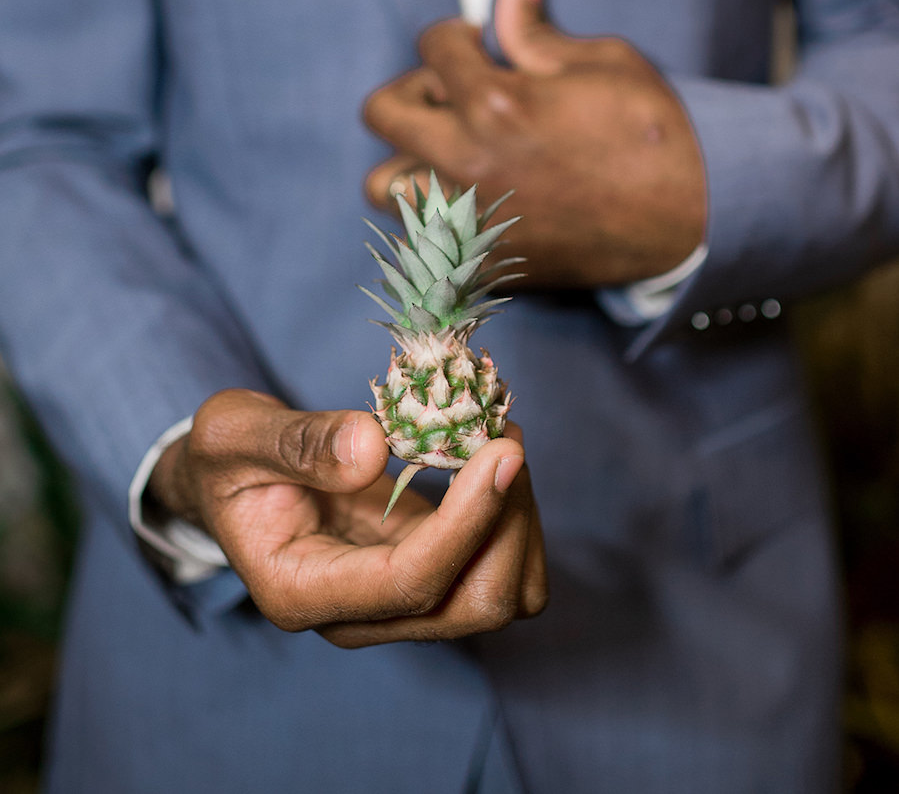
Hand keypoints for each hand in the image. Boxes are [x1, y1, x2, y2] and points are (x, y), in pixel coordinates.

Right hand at [148, 389, 546, 645]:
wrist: (230, 483)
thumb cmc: (227, 459)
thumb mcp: (236, 434)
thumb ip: (299, 443)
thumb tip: (372, 450)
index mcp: (304, 593)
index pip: (411, 584)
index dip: (467, 522)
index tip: (499, 452)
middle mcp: (360, 614)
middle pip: (474, 605)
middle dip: (507, 523)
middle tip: (504, 435)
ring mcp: (399, 599)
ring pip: (502, 592)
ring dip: (520, 520)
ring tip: (501, 438)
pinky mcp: (427, 569)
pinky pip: (496, 561)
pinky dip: (512, 512)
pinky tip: (491, 454)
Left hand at [364, 0, 706, 286]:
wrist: (692, 219)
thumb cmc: (653, 134)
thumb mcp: (601, 63)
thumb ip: (536, 30)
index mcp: (494, 104)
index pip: (433, 46)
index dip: (457, 36)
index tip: (479, 46)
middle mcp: (466, 162)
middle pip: (384, 112)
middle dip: (417, 89)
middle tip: (456, 93)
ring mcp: (469, 218)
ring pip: (383, 183)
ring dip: (408, 157)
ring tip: (450, 149)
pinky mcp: (482, 261)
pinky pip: (418, 238)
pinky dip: (430, 215)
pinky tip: (468, 198)